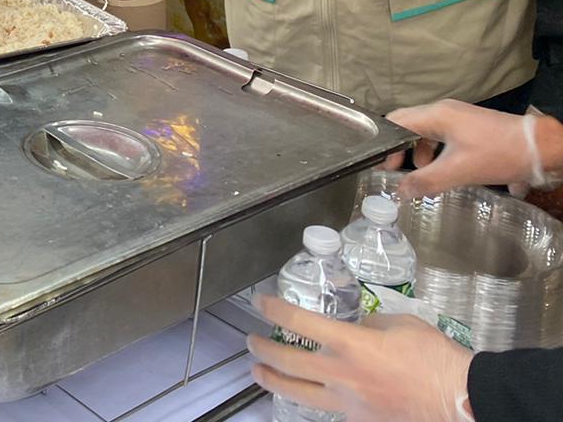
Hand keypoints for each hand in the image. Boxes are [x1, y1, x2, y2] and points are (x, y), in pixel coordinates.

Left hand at [248, 296, 471, 421]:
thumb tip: (357, 328)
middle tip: (251, 341)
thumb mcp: (400, 324)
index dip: (274, 309)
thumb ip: (370, 324)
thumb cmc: (435, 357)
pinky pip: (327, 410)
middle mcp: (342, 374)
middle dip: (263, 349)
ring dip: (272, 380)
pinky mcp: (360, 420)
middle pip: (287, 362)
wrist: (461, 398)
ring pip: (297, 393)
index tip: (261, 302)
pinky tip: (304, 395)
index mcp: (350, 344)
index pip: (298, 322)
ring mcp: (349, 402)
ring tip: (258, 372)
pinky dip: (310, 400)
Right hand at [385, 99, 557, 197]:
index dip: (385, 144)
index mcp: (436, 115)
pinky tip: (445, 169)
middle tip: (398, 171)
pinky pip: (443, 135)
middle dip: (401, 149)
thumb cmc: (499, 154)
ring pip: (427, 132)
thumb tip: (401, 191)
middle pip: (409, 126)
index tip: (385, 166)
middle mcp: (444, 111)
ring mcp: (459, 117)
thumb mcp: (459, 171)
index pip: (396, 122)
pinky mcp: (471, 126)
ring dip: (420, 153)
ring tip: (424, 175)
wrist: (540, 147)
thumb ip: (426, 181)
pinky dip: (437, 152)